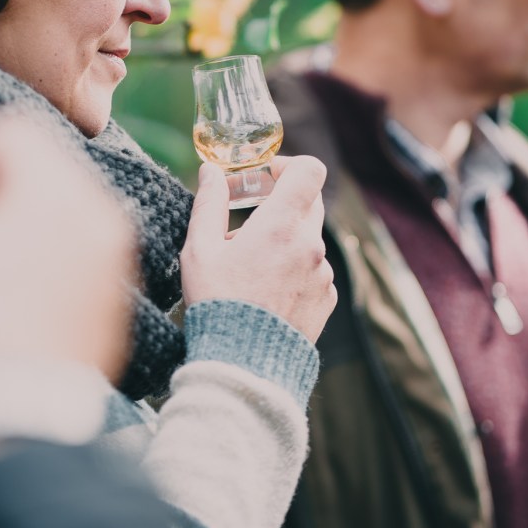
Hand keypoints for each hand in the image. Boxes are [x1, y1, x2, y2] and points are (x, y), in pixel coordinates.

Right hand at [0, 117, 135, 380]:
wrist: (19, 422)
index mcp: (61, 194)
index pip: (10, 133)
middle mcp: (101, 217)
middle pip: (38, 164)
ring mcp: (113, 260)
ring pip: (58, 205)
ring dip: (9, 211)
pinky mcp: (112, 297)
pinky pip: (75, 247)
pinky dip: (37, 247)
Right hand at [180, 156, 335, 342]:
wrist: (244, 363)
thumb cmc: (217, 303)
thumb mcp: (200, 249)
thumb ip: (209, 203)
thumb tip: (211, 171)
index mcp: (281, 224)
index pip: (309, 171)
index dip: (290, 164)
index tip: (268, 176)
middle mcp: (310, 244)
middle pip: (309, 202)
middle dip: (282, 203)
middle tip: (251, 220)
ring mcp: (322, 272)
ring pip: (309, 239)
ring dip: (286, 242)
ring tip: (252, 268)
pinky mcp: (327, 297)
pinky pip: (314, 270)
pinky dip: (295, 270)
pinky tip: (267, 292)